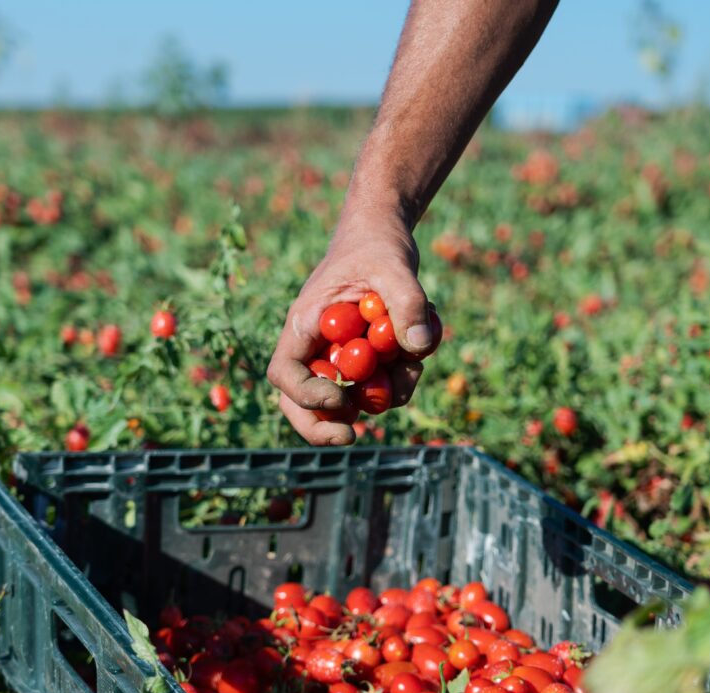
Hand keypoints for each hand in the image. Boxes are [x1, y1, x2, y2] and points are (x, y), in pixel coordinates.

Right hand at [267, 207, 434, 444]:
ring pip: (352, 400)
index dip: (305, 395)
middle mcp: (318, 348)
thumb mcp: (393, 264)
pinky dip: (407, 375)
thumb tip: (420, 345)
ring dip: (388, 393)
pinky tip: (424, 340)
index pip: (285, 372)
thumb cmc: (377, 245)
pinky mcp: (369, 362)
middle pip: (303, 403)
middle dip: (323, 426)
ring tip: (415, 357)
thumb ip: (407, 301)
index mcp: (306, 325)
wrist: (386, 238)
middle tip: (352, 437)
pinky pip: (384, 385)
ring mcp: (343, 358)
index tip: (341, 398)